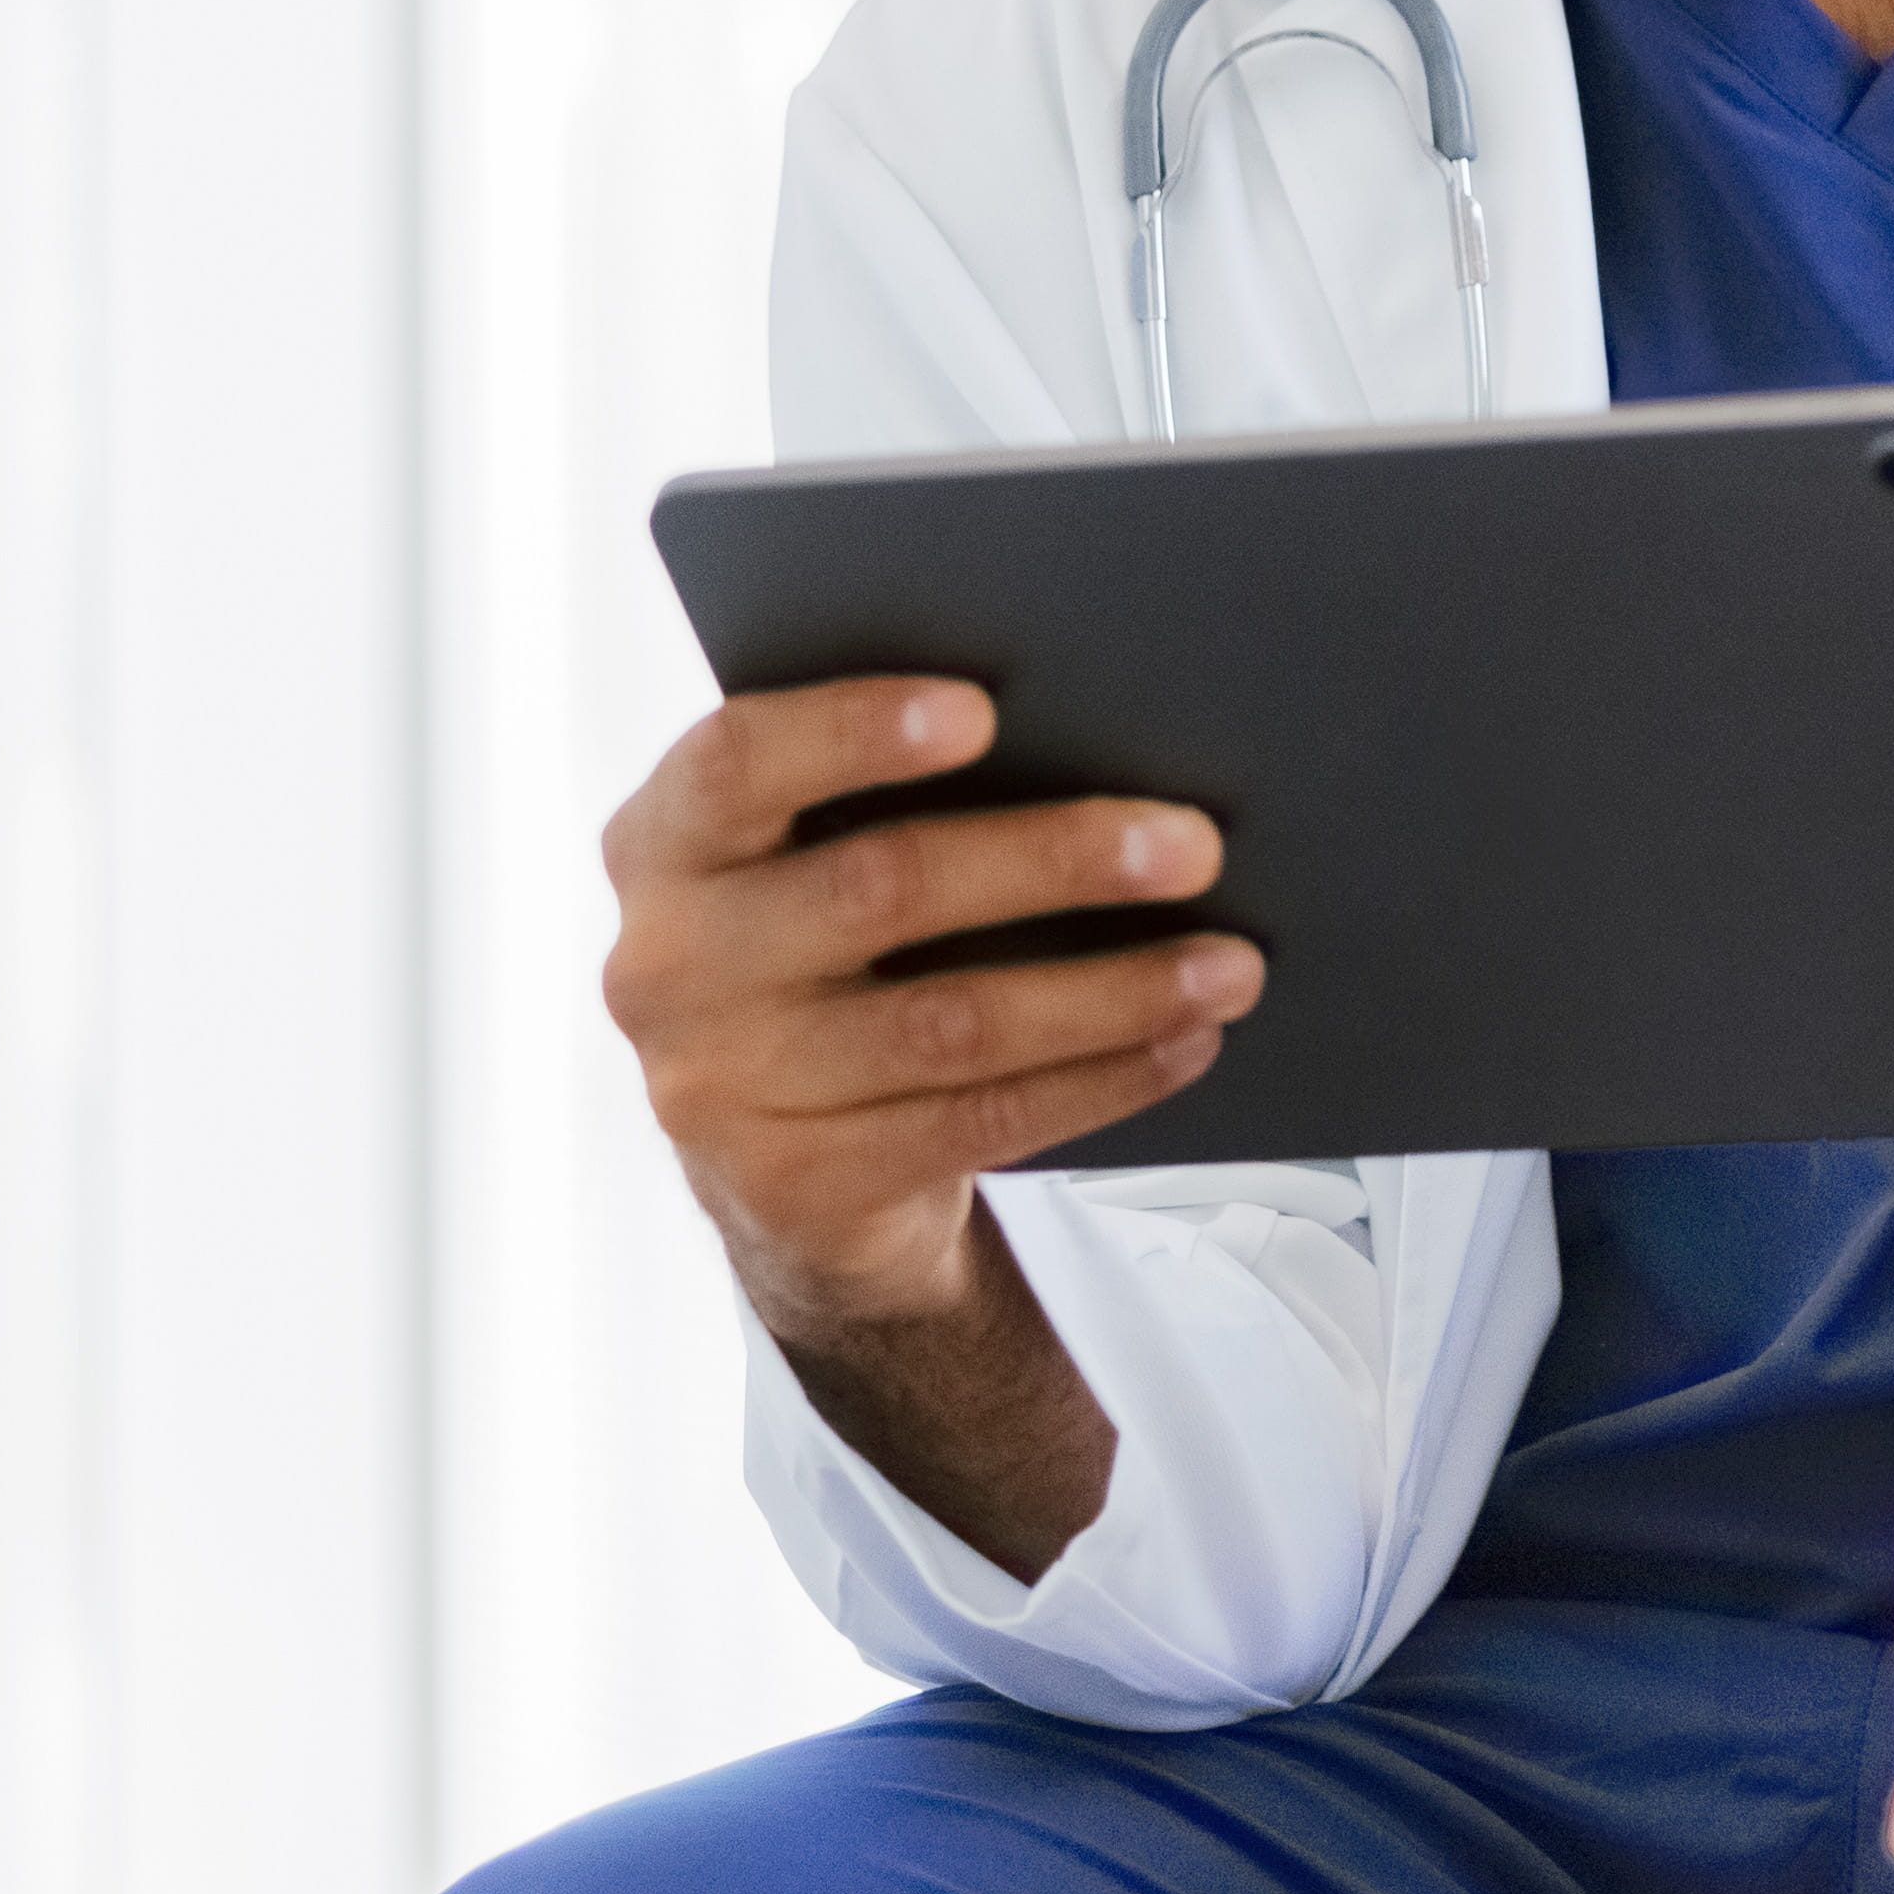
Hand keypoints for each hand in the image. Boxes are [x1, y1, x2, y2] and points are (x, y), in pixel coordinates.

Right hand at [604, 676, 1259, 1339]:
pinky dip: (1101, 1078)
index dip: (854, 729)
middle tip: (1194, 845)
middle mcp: (666, 965)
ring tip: (1231, 963)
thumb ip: (872, 799)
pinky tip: (1185, 1041)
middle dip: (1054, 860)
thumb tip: (1088, 731)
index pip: (734, 762)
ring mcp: (721, 1088)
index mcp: (661, 845)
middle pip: (880, 889)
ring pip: (951, 1023)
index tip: (985, 709)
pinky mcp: (797, 1185)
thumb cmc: (827, 956)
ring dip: (1112, 990)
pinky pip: (978, 1121)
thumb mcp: (801, 867)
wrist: (781, 1169)